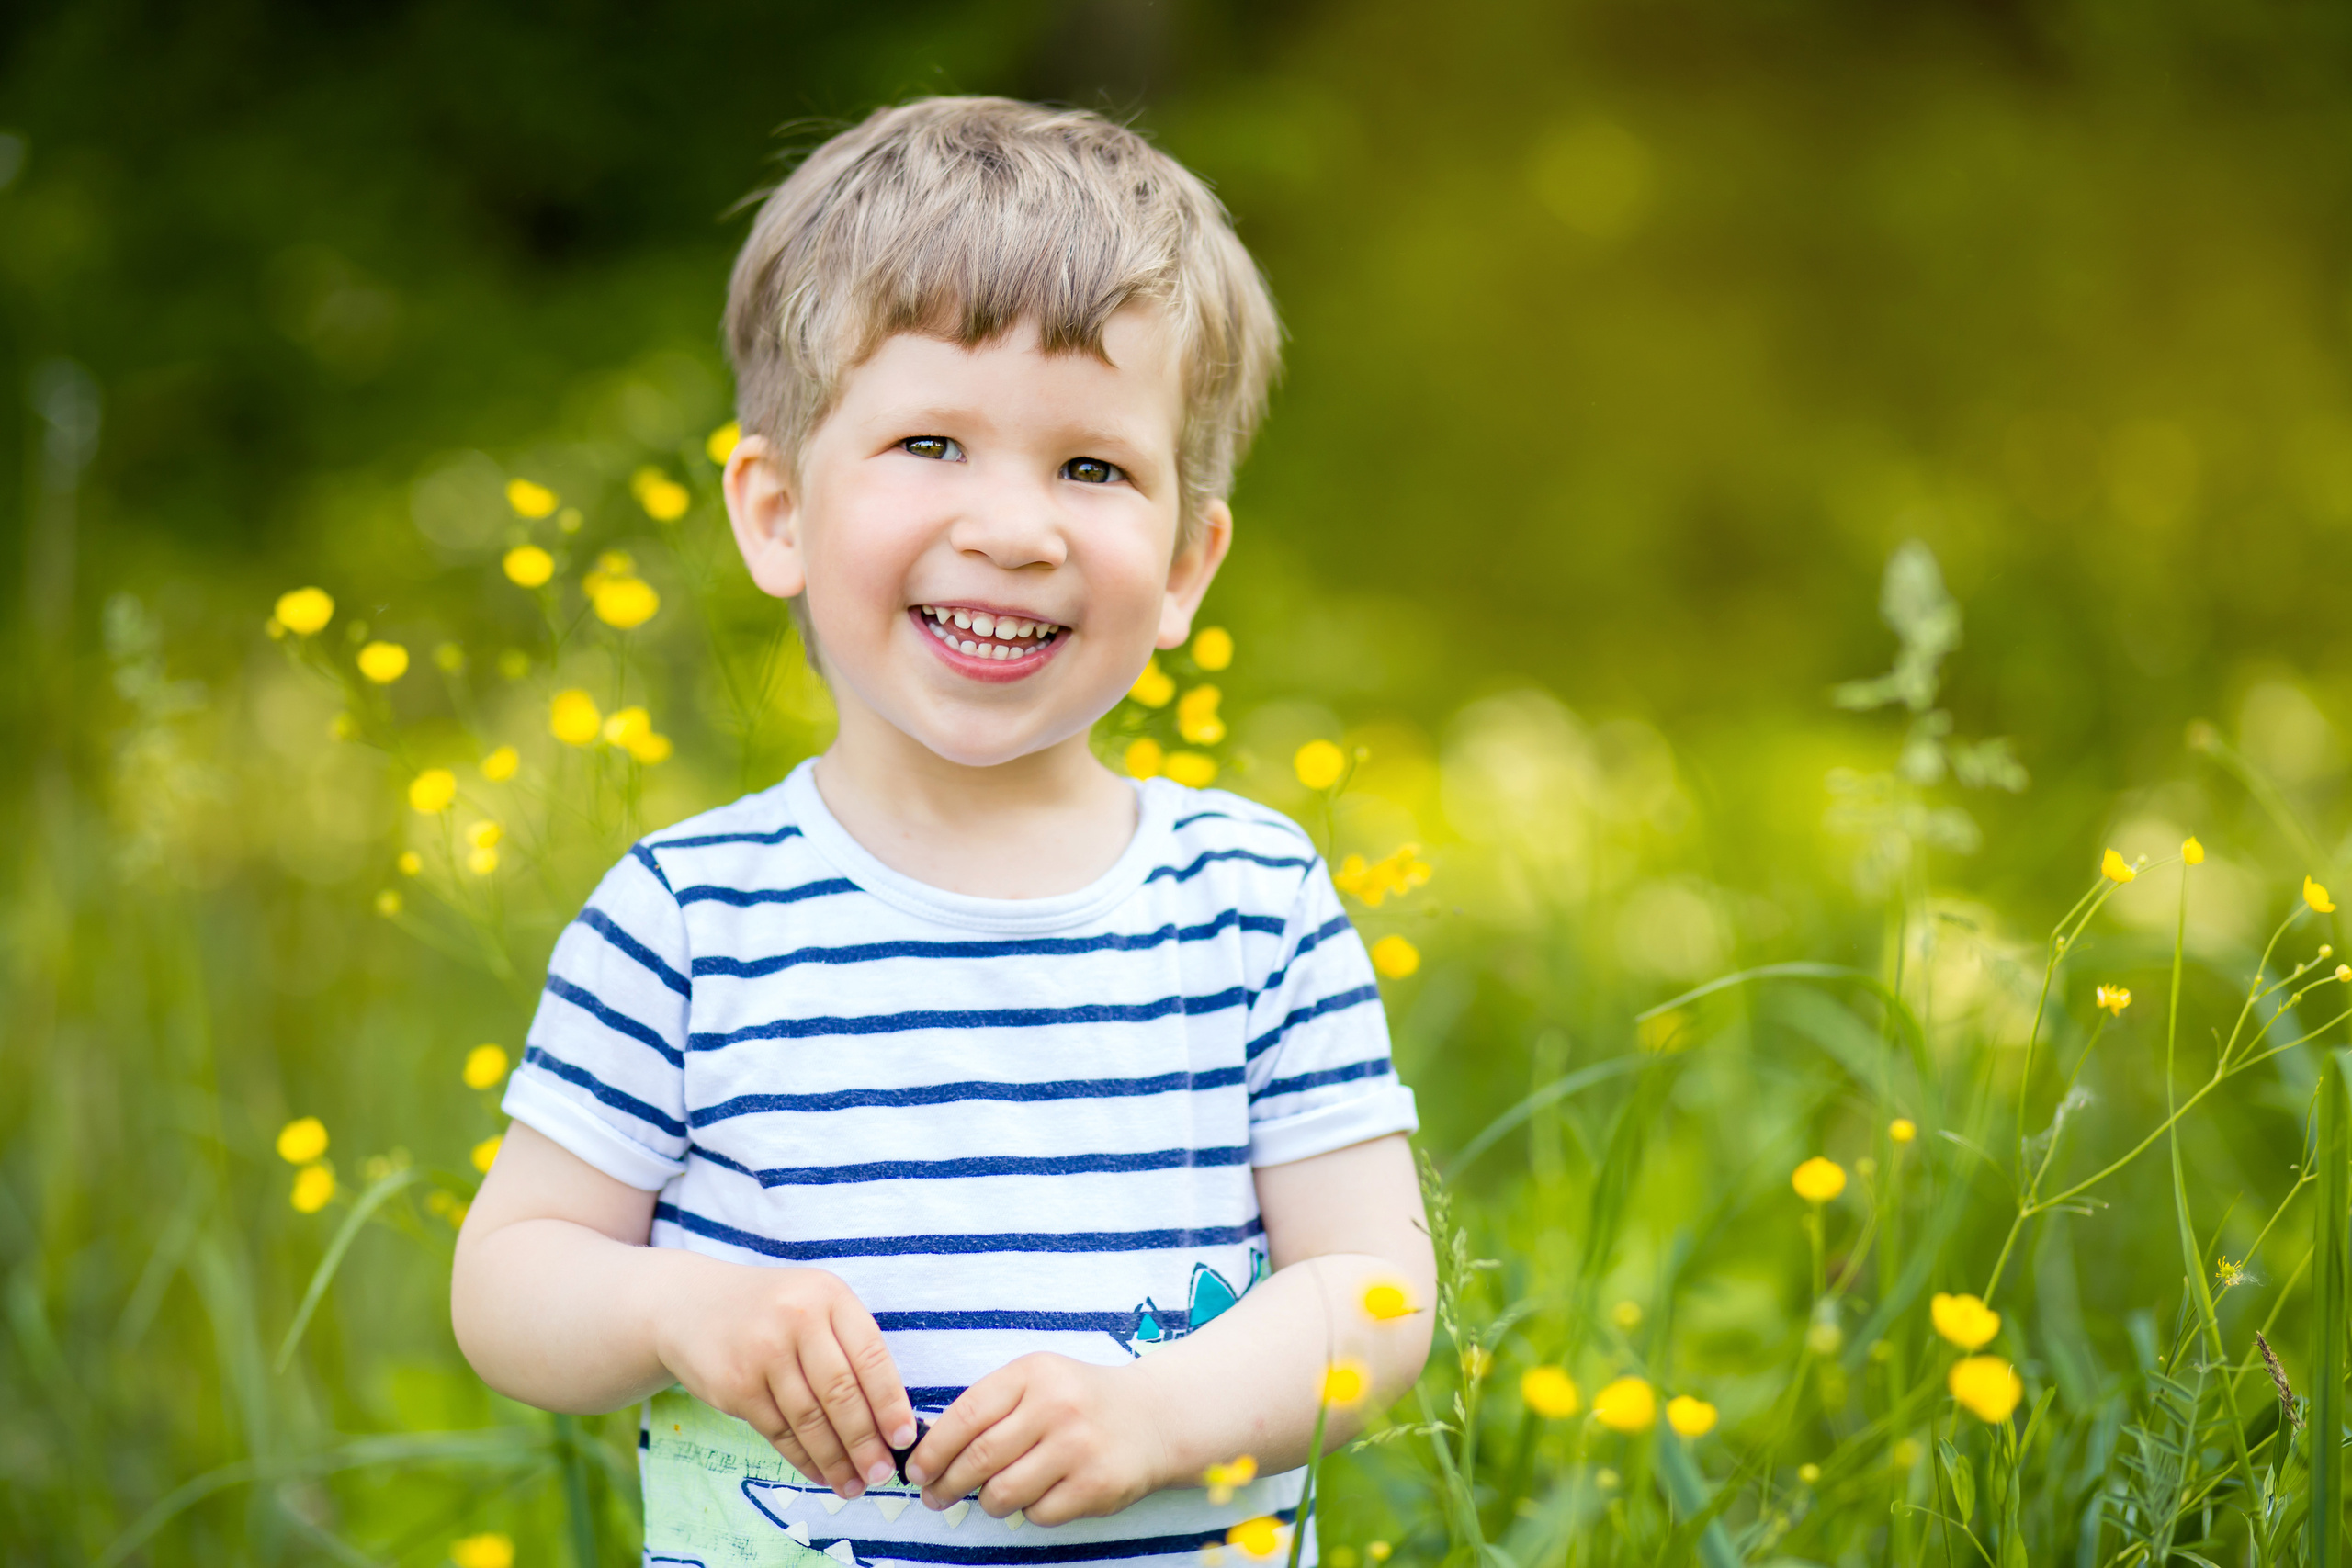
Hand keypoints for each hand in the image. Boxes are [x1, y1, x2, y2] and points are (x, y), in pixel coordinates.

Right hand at [654, 1257, 915, 1498]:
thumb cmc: (773, 1311)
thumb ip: (850, 1345)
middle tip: (881, 1475)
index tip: (904, 1439)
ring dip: (836, 1459)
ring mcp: (762, 1352)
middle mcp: (797, 1318)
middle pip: (841, 1393)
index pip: (871, 1356)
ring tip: (853, 1485)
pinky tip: (821, 1473)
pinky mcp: (735, 1384)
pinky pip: (778, 1431)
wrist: (692, 1306)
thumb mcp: (815, 1304)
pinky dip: (803, 1459)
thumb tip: (891, 1416)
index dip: (891, 1403)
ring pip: (809, 1418)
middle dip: (865, 1441)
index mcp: (829, 1295)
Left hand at [907, 1353, 1169, 1525]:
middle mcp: (1056, 1407)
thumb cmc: (1078, 1401)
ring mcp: (1078, 1448)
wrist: (1153, 1416)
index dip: (932, 1449)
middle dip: (946, 1485)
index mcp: (1033, 1373)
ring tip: (992, 1496)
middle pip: (978, 1460)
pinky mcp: (1096, 1486)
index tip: (915, 1471)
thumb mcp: (1037, 1381)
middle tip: (934, 1496)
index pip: (966, 1415)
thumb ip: (990, 1406)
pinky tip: (1039, 1494)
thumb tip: (930, 1453)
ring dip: (988, 1502)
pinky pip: (1038, 1514)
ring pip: (1003, 1494)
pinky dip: (1029, 1511)